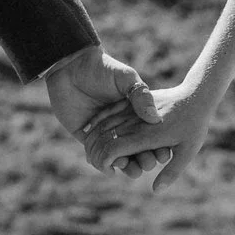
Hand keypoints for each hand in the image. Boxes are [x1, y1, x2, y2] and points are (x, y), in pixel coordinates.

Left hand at [42, 46, 159, 171]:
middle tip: (149, 163)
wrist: (70, 66)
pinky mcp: (86, 138)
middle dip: (145, 159)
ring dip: (128, 166)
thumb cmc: (101, 68)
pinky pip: (98, 157)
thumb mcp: (125, 78)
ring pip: (120, 157)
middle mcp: (121, 125)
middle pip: (137, 149)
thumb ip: (140, 96)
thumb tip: (155, 119)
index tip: (164, 153)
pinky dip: (107, 164)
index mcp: (134, 112)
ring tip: (133, 168)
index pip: (150, 134)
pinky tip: (114, 165)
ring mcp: (104, 133)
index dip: (158, 146)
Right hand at [81, 82, 213, 189]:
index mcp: (146, 136)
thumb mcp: (188, 151)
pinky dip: (97, 121)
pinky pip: (109, 110)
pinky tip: (89, 128)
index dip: (104, 162)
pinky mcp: (132, 101)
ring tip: (90, 150)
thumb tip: (156, 191)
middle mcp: (136, 122)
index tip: (107, 170)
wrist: (196, 94)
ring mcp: (133, 110)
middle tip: (94, 163)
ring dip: (93, 138)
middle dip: (94, 153)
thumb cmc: (195, 125)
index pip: (114, 149)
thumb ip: (171, 172)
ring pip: (104, 124)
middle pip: (104, 138)